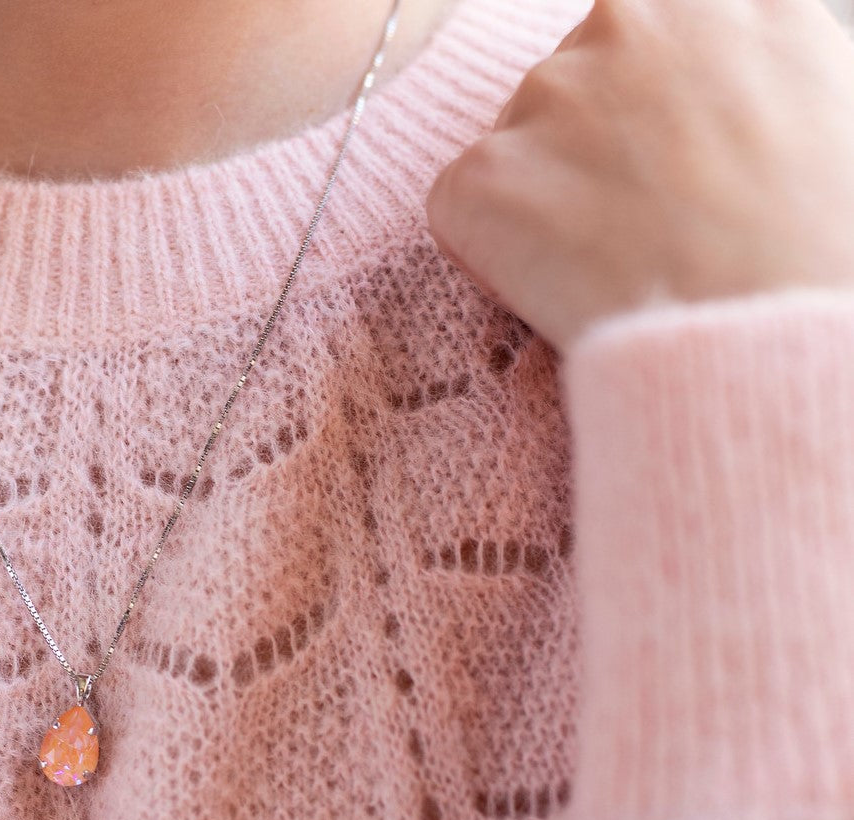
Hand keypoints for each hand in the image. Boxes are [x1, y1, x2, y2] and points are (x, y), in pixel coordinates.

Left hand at [425, 0, 853, 352]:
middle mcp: (625, 19)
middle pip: (570, 86)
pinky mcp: (485, 176)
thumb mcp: (822, 110)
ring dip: (540, 203)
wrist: (767, 329)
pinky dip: (487, 256)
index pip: (639, 37)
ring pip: (516, 148)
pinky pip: (461, 212)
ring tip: (606, 267)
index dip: (641, 119)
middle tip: (634, 230)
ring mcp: (546, 94)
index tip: (660, 172)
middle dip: (586, 153)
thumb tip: (707, 104)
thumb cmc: (813, 245)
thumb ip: (745, 73)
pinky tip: (553, 290)